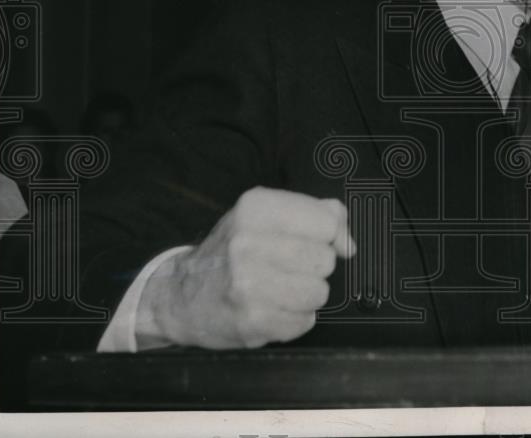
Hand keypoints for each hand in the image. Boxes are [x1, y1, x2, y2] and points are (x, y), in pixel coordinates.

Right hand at [135, 187, 355, 348]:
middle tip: (288, 268)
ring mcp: (247, 283)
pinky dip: (294, 320)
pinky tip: (271, 309)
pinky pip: (305, 322)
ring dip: (306, 296)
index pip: (326, 221)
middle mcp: (248, 242)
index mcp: (255, 208)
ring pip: (319, 292)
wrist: (182, 296)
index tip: (315, 241)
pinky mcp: (251, 321)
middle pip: (324, 259)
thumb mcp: (266, 216)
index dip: (329, 235)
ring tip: (280, 290)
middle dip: (314, 268)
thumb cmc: (232, 252)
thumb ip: (316, 214)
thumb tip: (348, 242)